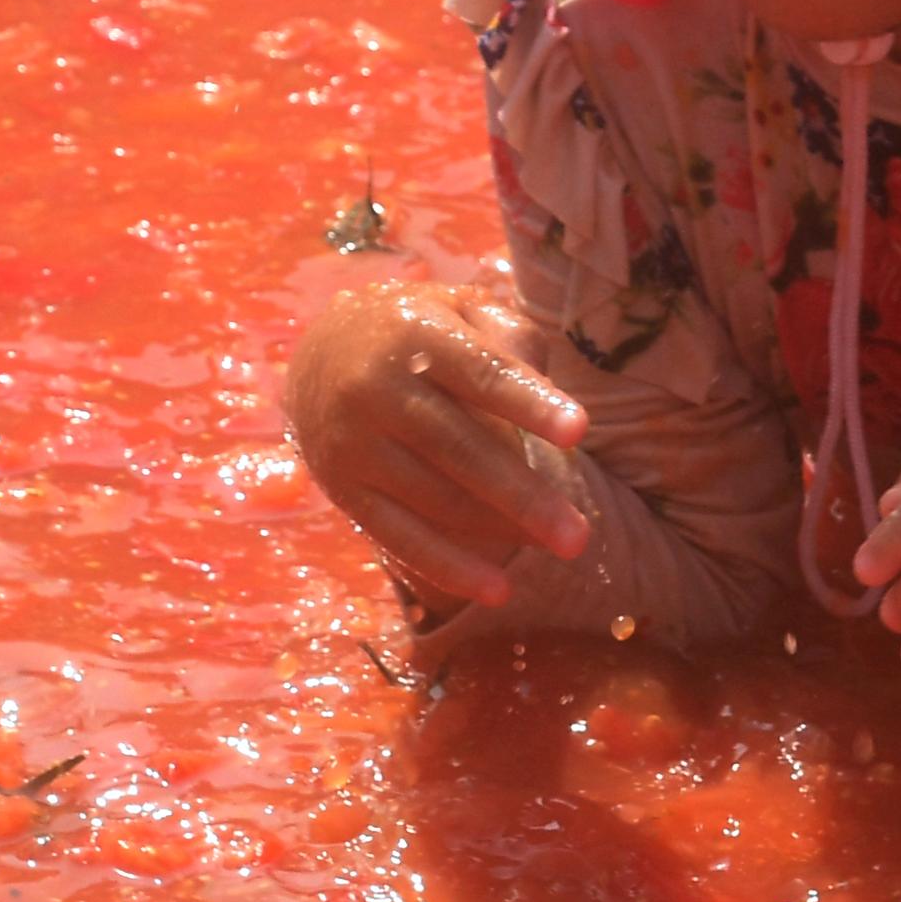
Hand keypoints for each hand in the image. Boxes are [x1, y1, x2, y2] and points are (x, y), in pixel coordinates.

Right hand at [287, 283, 591, 609]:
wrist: (319, 351)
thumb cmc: (421, 331)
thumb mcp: (461, 310)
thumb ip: (510, 339)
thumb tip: (551, 394)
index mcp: (416, 335)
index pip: (482, 373)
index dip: (530, 403)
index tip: (581, 432)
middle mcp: (377, 388)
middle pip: (460, 449)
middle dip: (524, 495)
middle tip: (581, 535)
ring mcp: (355, 443)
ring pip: (435, 497)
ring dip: (501, 530)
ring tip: (562, 546)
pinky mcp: (343, 489)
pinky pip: (397, 536)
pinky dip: (447, 567)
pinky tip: (497, 591)